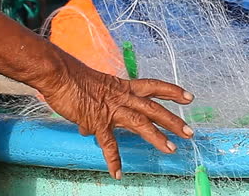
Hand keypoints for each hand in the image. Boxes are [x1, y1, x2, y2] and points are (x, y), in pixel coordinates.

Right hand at [38, 49, 193, 179]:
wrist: (59, 74)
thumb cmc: (72, 78)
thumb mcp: (92, 91)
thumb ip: (95, 112)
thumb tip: (88, 129)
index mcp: (123, 87)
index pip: (154, 87)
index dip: (172, 92)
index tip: (189, 97)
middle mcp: (122, 97)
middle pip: (154, 108)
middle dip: (173, 120)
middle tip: (189, 131)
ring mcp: (112, 110)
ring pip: (141, 123)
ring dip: (157, 137)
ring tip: (171, 149)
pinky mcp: (98, 121)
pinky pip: (109, 144)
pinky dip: (113, 160)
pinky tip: (118, 173)